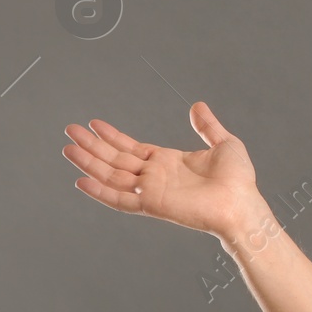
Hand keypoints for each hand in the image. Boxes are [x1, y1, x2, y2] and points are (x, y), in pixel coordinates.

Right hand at [62, 101, 261, 238]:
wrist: (242, 204)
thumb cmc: (238, 180)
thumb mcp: (224, 143)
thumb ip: (208, 126)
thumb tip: (198, 107)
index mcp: (168, 162)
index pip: (132, 148)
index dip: (112, 136)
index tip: (93, 124)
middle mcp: (156, 177)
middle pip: (115, 159)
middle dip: (92, 145)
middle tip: (70, 130)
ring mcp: (151, 191)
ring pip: (112, 175)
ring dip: (89, 163)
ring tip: (68, 148)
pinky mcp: (152, 205)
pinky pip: (119, 199)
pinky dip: (100, 191)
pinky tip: (81, 180)